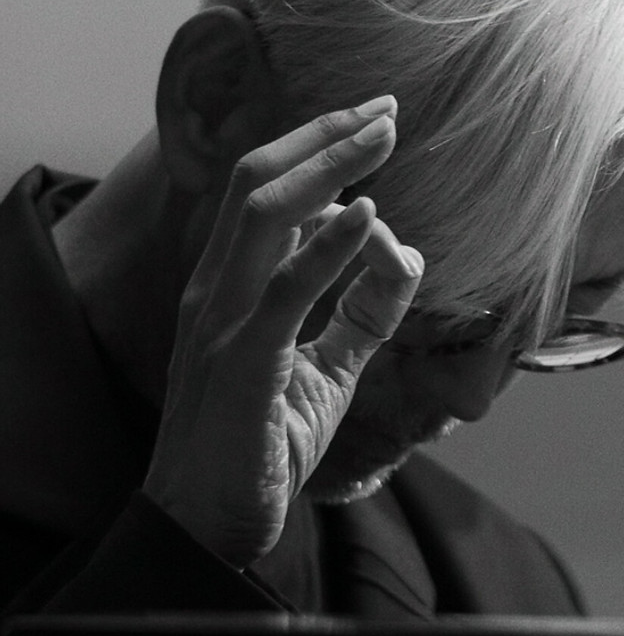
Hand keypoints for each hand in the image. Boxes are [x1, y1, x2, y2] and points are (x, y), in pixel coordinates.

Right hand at [143, 99, 422, 567]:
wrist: (206, 526)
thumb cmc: (257, 446)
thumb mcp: (323, 372)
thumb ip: (358, 317)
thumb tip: (404, 263)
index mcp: (227, 288)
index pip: (262, 192)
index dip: (315, 148)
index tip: (371, 123)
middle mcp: (216, 291)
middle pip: (260, 182)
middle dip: (326, 136)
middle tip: (386, 109)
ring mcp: (222, 324)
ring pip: (266, 214)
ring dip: (329, 166)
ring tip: (382, 134)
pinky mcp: (244, 366)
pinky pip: (287, 292)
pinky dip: (330, 248)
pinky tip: (371, 215)